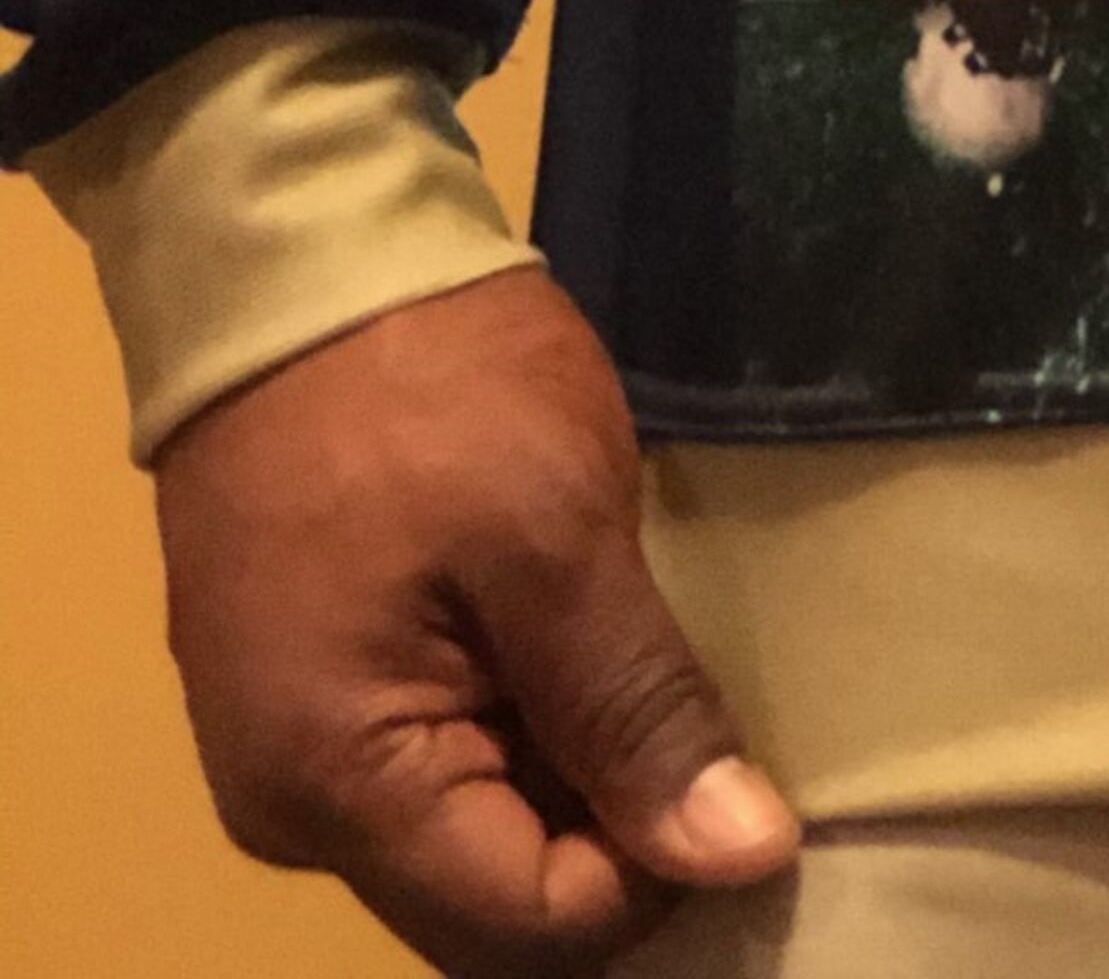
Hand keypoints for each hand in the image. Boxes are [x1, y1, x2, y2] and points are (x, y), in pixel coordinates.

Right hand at [155, 265, 800, 975]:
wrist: (292, 254)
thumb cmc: (426, 386)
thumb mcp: (556, 534)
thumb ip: (635, 709)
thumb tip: (740, 860)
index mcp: (336, 788)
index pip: (526, 927)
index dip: (654, 880)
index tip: (757, 796)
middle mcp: (293, 807)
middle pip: (489, 900)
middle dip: (616, 849)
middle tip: (731, 746)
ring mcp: (293, 744)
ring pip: (468, 835)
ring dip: (576, 790)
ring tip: (676, 699)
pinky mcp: (314, 679)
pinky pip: (437, 763)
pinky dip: (527, 735)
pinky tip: (599, 666)